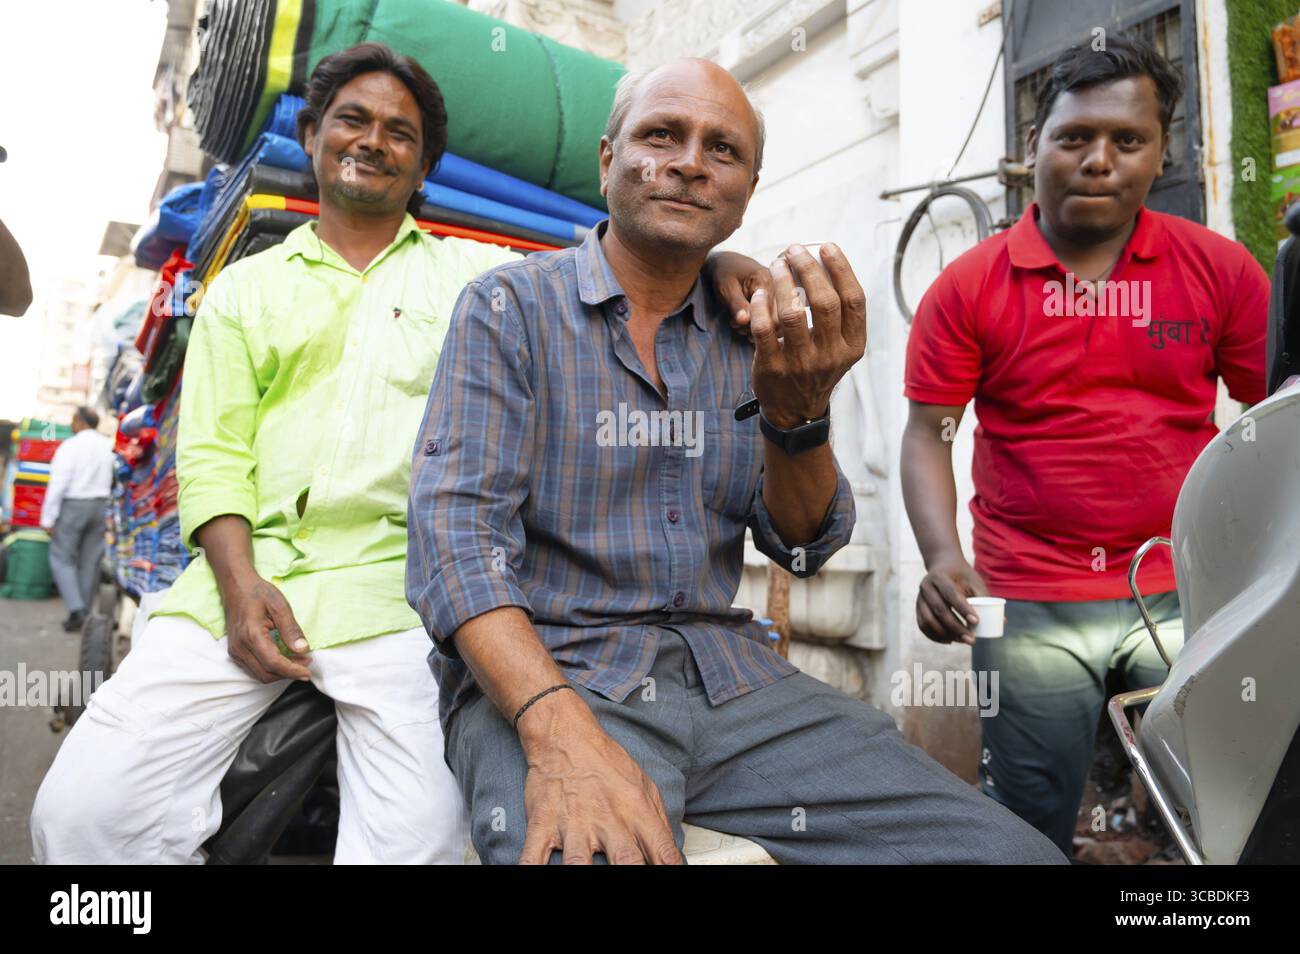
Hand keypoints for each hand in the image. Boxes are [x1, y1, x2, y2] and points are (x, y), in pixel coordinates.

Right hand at [222, 574, 311, 681]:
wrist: (236, 586)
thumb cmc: (258, 593)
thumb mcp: (280, 606)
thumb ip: (291, 629)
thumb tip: (303, 650)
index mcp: (251, 635)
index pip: (273, 663)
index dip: (292, 670)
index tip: (308, 672)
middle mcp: (239, 647)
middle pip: (266, 674)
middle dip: (288, 673)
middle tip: (306, 663)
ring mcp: (235, 651)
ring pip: (259, 675)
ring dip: (280, 673)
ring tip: (298, 662)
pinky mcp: (235, 651)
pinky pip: (254, 669)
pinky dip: (270, 670)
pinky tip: (284, 660)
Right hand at [517, 694, 681, 864]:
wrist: (565, 737)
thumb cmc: (605, 763)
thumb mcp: (644, 785)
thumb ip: (658, 824)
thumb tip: (671, 858)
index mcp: (636, 811)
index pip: (662, 850)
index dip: (668, 868)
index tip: (668, 876)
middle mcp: (608, 819)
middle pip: (627, 861)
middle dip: (631, 874)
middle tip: (633, 883)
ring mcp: (574, 823)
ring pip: (578, 864)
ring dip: (582, 873)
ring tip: (586, 879)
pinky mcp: (544, 824)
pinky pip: (533, 856)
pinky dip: (530, 867)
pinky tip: (533, 874)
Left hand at [709, 250, 772, 336]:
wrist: (726, 263)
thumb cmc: (724, 274)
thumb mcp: (726, 289)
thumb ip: (737, 304)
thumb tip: (745, 321)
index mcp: (766, 281)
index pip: (770, 314)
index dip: (754, 325)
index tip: (735, 323)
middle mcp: (778, 287)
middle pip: (776, 320)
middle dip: (755, 327)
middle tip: (736, 324)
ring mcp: (779, 293)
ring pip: (775, 321)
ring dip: (756, 327)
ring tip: (739, 322)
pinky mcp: (776, 299)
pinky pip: (773, 318)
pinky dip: (759, 324)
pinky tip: (746, 321)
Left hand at [748, 244, 865, 427]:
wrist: (795, 411)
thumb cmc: (817, 366)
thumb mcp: (839, 346)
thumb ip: (839, 313)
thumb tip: (827, 261)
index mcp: (853, 345)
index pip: (854, 300)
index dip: (841, 268)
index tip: (826, 246)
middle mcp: (831, 355)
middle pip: (825, 301)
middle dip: (809, 268)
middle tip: (795, 250)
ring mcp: (801, 364)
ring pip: (793, 313)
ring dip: (784, 282)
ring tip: (777, 263)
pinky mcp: (773, 368)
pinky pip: (764, 329)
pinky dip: (761, 306)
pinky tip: (760, 292)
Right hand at [917, 555, 989, 645]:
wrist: (943, 566)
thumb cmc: (962, 576)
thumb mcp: (974, 582)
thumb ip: (986, 599)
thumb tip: (1003, 621)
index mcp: (939, 576)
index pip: (951, 595)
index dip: (963, 609)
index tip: (976, 621)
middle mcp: (926, 586)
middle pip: (939, 610)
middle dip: (956, 628)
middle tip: (971, 639)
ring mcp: (919, 598)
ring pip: (928, 620)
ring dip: (944, 634)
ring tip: (961, 641)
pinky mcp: (918, 607)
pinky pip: (923, 625)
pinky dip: (934, 636)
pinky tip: (948, 640)